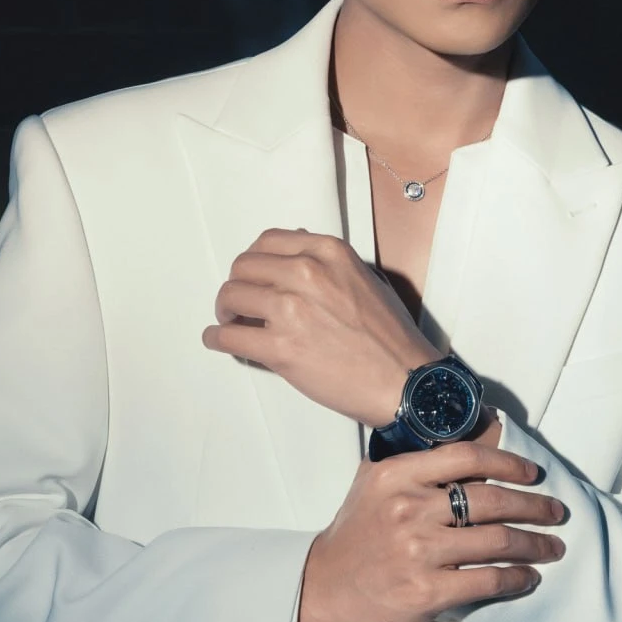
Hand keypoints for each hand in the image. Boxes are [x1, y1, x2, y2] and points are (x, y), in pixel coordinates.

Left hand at [202, 228, 438, 426]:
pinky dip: (216, 338)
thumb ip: (327, 260)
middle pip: (243, 267)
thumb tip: (294, 244)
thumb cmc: (389, 335)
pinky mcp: (281, 348)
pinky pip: (228, 337)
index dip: (253, 260)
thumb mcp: (364, 277)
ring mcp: (292, 310)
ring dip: (225, 311)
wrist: (404, 380)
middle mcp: (307, 273)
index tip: (252, 276)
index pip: (267, 241)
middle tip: (239, 304)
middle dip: (237, 285)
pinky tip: (220, 341)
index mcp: (328, 252)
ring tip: (231, 323)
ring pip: (229, 297)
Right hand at [298, 442, 565, 621]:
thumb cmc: (353, 537)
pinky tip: (529, 576)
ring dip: (534, 544)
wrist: (319, 590)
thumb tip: (464, 452)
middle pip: (491, 500)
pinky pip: (486, 580)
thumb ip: (413, 467)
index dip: (509, 461)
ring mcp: (417, 551)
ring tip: (552, 546)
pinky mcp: (425, 592)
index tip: (533, 473)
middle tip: (557, 512)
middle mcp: (408, 508)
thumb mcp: (372, 485)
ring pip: (496, 541)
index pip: (466, 456)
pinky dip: (516, 578)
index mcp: (397, 475)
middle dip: (534, 506)